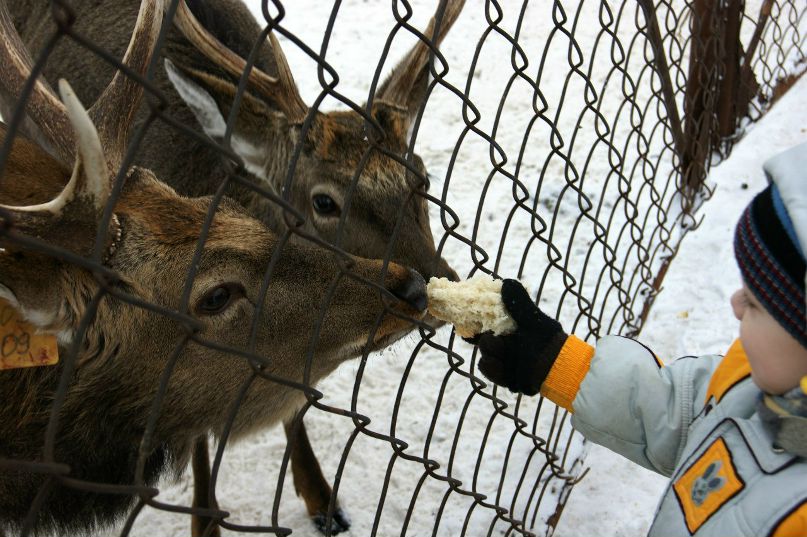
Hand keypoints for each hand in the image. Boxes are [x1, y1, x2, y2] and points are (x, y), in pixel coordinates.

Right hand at [475, 279, 567, 394]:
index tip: (469, 318)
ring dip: (491, 352)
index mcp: (511, 329)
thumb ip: (519, 303)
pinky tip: (500, 364)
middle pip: (483, 339)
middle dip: (486, 339)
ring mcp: (503, 361)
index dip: (477, 320)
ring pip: (484, 354)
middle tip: (491, 337)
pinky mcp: (503, 376)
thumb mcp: (533, 320)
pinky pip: (487, 369)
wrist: (557, 369)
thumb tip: (505, 282)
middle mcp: (505, 344)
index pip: (488, 322)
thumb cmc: (547, 341)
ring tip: (504, 352)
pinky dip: (492, 367)